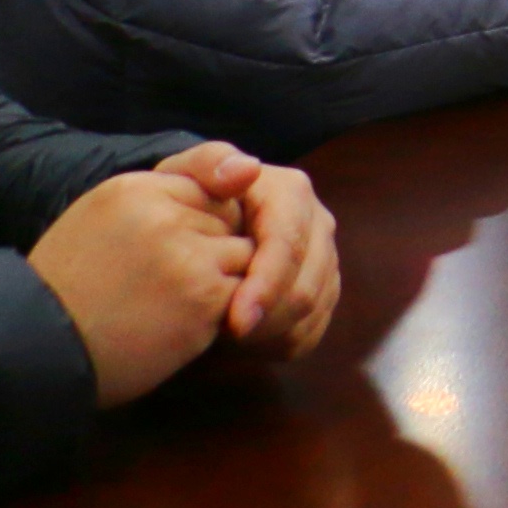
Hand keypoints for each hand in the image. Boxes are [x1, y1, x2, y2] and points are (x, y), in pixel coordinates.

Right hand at [30, 169, 245, 407]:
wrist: (36, 353)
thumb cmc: (69, 293)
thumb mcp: (101, 222)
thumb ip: (162, 199)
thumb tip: (247, 172)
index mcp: (133, 188)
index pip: (208, 187)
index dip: (199, 224)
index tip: (169, 253)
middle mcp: (163, 213)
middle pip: (232, 221)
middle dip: (215, 253)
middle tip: (166, 286)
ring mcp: (186, 254)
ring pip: (246, 256)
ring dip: (224, 284)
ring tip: (173, 306)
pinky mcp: (203, 296)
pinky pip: (245, 293)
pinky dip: (224, 313)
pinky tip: (181, 326)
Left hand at [155, 141, 342, 357]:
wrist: (200, 219)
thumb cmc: (188, 199)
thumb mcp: (183, 175)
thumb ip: (208, 164)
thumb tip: (247, 170)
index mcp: (291, 193)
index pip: (290, 244)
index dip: (267, 286)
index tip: (235, 324)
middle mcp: (318, 224)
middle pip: (309, 285)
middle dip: (269, 319)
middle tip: (224, 340)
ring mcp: (324, 258)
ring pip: (314, 311)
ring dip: (272, 333)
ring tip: (229, 340)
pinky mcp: (322, 289)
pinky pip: (314, 329)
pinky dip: (282, 343)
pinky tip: (248, 343)